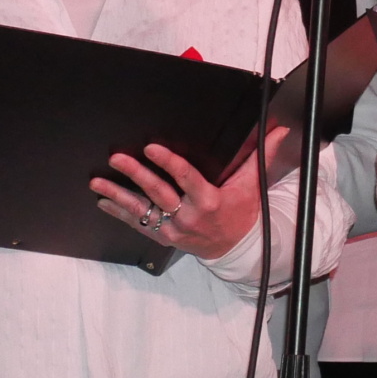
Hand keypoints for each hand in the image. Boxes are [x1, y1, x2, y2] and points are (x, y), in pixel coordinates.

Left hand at [93, 135, 275, 260]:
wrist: (235, 247)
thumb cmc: (243, 212)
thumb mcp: (252, 186)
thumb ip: (261, 157)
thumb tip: (278, 131)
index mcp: (209, 201)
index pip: (185, 178)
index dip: (167, 162)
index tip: (151, 148)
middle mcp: (188, 216)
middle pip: (158, 192)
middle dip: (136, 174)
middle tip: (117, 158)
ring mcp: (173, 228)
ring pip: (141, 209)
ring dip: (118, 195)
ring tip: (98, 183)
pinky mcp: (163, 236)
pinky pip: (137, 224)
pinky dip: (119, 212)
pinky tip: (103, 202)